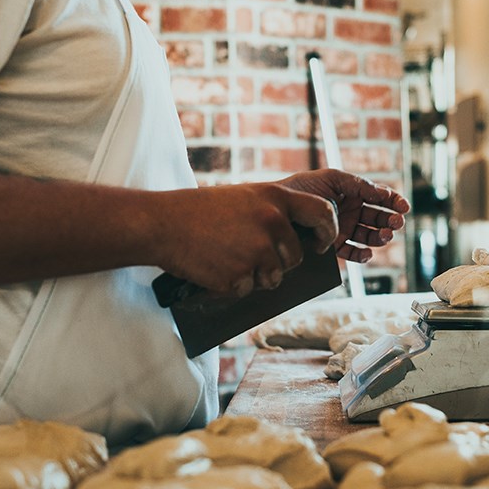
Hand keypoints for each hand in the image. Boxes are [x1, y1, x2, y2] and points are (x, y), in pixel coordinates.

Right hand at [153, 183, 337, 296]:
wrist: (162, 224)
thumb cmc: (201, 211)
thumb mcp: (244, 198)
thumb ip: (274, 213)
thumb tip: (299, 243)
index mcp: (276, 199)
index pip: (322, 214)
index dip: (327, 232)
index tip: (320, 244)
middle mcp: (272, 223)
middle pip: (295, 258)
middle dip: (278, 262)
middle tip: (247, 252)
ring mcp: (257, 252)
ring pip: (274, 278)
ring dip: (255, 276)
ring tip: (227, 256)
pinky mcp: (240, 276)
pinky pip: (247, 290)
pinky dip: (233, 285)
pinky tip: (214, 266)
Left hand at [280, 170, 409, 262]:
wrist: (277, 210)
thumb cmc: (301, 189)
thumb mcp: (331, 178)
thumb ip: (357, 184)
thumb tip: (380, 192)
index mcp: (352, 193)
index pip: (379, 197)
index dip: (393, 201)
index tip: (403, 207)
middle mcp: (350, 212)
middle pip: (378, 217)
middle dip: (390, 220)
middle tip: (396, 223)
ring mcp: (343, 229)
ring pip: (369, 236)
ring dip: (380, 236)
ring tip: (385, 236)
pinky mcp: (334, 247)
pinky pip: (353, 252)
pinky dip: (362, 254)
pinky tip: (367, 252)